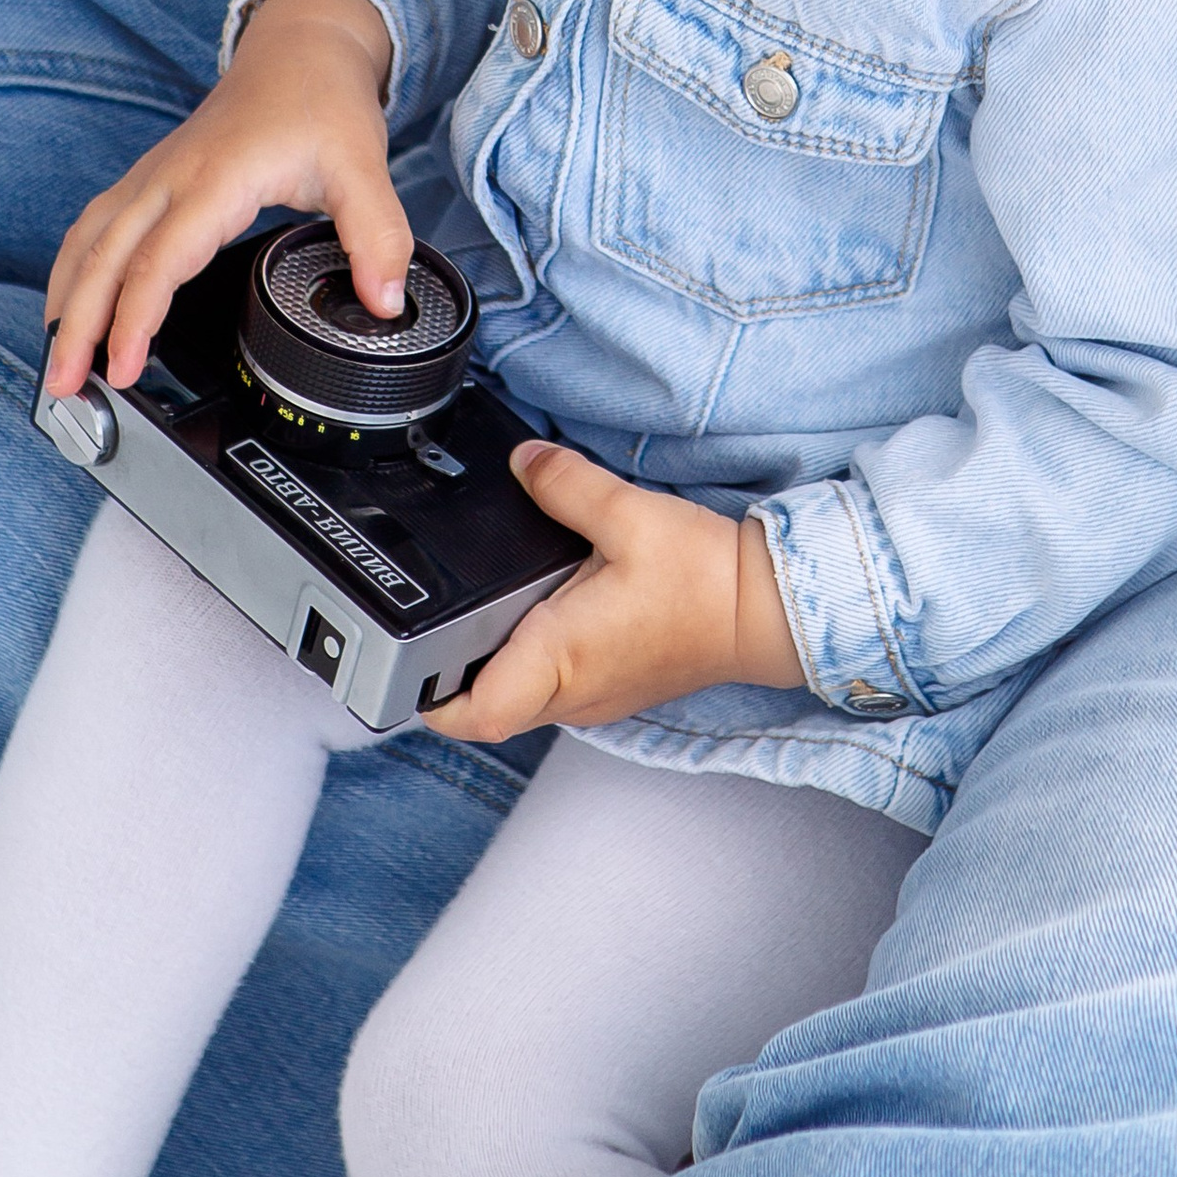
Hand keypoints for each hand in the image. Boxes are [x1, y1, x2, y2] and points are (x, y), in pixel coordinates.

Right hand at [41, 0, 406, 397]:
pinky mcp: (150, 178)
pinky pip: (95, 227)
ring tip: (57, 363)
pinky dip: (75, 270)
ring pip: (89, 242)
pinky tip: (70, 305)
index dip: (134, 320)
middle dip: (78, 327)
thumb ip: (378, 237)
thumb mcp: (363, 166)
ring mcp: (153, 176)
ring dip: (67, 301)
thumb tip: (385, 303)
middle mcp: (170, 178)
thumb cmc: (322, 102)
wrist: (299, 49)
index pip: (158, 261)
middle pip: (105, 258)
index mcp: (215, 179)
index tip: (123, 369)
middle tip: (64, 390)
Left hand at [423, 443, 803, 740]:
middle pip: (486, 711)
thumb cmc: (704, 578)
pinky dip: (535, 663)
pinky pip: (555, 691)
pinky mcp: (616, 689)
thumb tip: (522, 464)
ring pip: (521, 702)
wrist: (765, 610)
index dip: (430, 696)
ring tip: (490, 614)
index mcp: (560, 657)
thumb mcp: (626, 513)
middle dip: (455, 676)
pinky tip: (546, 616)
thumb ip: (563, 484)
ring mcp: (596, 699)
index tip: (411, 661)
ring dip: (497, 669)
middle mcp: (573, 692)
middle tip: (441, 625)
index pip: (473, 712)